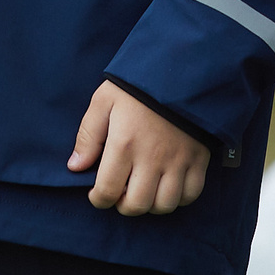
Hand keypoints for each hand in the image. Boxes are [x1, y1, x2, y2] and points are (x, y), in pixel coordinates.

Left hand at [68, 82, 209, 215]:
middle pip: (137, 205)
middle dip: (124, 205)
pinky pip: (190, 194)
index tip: (97, 194)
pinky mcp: (199, 158)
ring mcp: (178, 160)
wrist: (181, 69)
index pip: (108, 191)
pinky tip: (167, 186)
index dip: (99, 199)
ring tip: (144, 189)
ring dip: (151, 204)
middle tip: (121, 192)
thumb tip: (75, 166)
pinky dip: (178, 198)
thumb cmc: (137, 86)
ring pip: (164, 205)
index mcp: (124, 143)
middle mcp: (152, 158)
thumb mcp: (104, 101)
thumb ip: (88, 135)